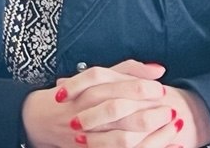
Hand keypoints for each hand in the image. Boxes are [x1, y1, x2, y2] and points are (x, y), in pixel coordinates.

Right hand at [22, 60, 209, 147]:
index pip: (112, 84)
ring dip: (149, 134)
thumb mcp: (94, 78)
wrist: (38, 120)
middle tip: (169, 109)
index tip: (160, 88)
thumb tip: (159, 68)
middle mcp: (83, 110)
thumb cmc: (72, 96)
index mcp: (85, 89)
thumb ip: (126, 71)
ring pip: (121, 137)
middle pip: (117, 110)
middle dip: (147, 111)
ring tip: (171, 127)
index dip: (139, 86)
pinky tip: (165, 144)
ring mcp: (85, 134)